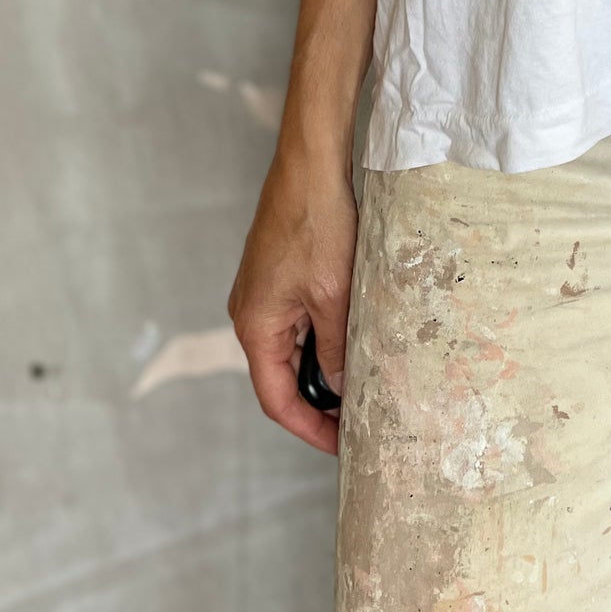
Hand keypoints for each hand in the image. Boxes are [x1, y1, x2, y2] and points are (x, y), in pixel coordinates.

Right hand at [227, 156, 357, 455]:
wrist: (309, 166)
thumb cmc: (316, 225)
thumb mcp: (334, 294)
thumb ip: (336, 346)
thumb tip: (342, 387)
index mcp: (255, 326)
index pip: (277, 399)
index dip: (309, 428)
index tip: (341, 446)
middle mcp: (250, 314)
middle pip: (280, 377)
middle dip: (317, 403)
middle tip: (357, 421)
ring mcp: (261, 294)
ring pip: (291, 349)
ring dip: (321, 368)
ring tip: (360, 385)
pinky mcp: (276, 276)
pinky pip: (296, 322)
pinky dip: (320, 339)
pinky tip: (350, 340)